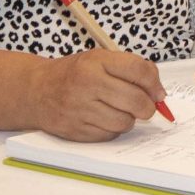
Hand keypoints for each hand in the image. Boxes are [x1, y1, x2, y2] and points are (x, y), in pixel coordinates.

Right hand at [27, 49, 165, 141]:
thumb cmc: (74, 74)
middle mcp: (87, 84)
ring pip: (125, 122)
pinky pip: (109, 135)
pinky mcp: (74, 130)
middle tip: (144, 106)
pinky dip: (113, 129)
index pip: (139, 70)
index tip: (158, 92)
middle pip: (136, 101)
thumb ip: (132, 69)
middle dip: (147, 106)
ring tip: (119, 110)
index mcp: (96, 62)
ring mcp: (79, 109)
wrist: (36, 90)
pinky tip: (104, 119)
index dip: (155, 84)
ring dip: (129, 119)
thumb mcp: (100, 59)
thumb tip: (159, 93)